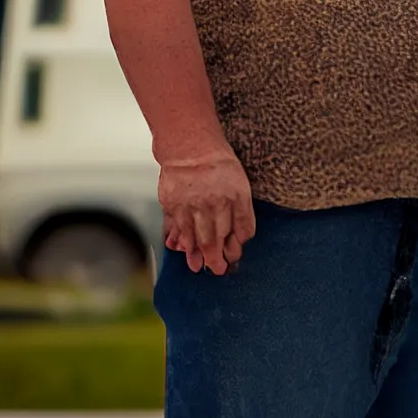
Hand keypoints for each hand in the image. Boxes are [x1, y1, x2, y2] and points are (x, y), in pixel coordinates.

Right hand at [158, 146, 255, 274]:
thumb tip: (239, 240)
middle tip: (217, 270)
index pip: (243, 229)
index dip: (237, 246)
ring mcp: (194, 203)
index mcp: (238, 195)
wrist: (191, 148)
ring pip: (198, 237)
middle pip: (218, 238)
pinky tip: (183, 250)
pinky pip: (179, 228)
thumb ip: (240, 212)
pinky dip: (181, 242)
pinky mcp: (174, 204)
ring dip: (198, 256)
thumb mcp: (240, 184)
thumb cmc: (219, 166)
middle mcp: (217, 201)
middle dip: (217, 258)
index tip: (233, 256)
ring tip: (198, 267)